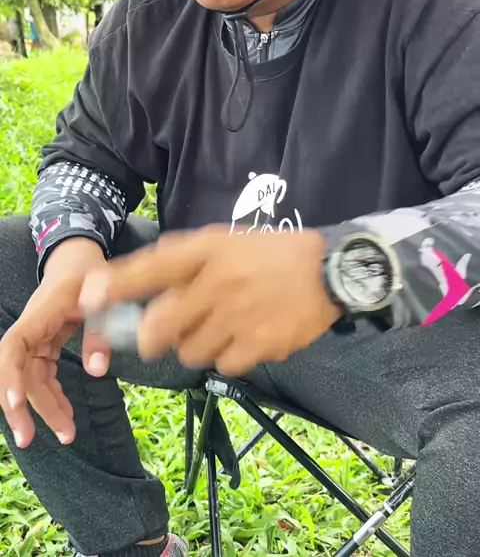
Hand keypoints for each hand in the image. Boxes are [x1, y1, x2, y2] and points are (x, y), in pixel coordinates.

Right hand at [0, 243, 111, 448]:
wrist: (79, 258)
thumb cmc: (92, 273)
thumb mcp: (104, 296)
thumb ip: (100, 331)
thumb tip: (96, 370)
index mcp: (42, 313)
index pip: (14, 346)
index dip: (10, 376)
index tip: (15, 402)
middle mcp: (32, 327)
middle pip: (17, 371)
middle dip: (21, 406)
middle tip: (31, 438)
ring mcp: (36, 337)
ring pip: (28, 378)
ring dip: (42, 407)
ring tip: (66, 434)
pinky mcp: (44, 344)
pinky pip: (41, 375)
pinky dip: (52, 396)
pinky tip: (67, 414)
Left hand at [79, 226, 340, 374]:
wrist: (329, 270)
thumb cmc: (271, 254)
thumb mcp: (226, 242)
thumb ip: (185, 261)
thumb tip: (143, 288)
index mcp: (208, 252)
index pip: (152, 267)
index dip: (117, 284)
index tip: (88, 297)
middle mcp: (218, 283)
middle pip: (161, 327)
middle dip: (152, 338)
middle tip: (157, 337)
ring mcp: (238, 316)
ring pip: (191, 351)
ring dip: (197, 345)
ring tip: (221, 326)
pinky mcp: (259, 344)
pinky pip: (224, 365)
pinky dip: (229, 357)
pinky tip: (247, 336)